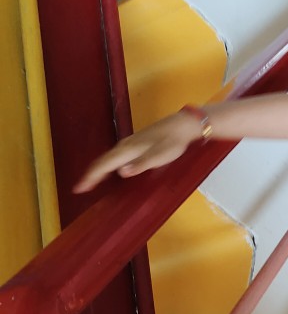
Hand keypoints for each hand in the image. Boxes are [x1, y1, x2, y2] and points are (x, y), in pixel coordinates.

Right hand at [74, 112, 201, 192]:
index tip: (79, 188)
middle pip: (102, 161)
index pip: (103, 165)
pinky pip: (114, 156)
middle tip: (80, 188)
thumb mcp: (159, 156)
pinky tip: (110, 171)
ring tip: (91, 182)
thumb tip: (121, 172)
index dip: (91, 177)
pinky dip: (107, 165)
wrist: (182, 126)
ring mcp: (129, 143)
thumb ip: (140, 164)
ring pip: (107, 158)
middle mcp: (124, 145)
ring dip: (97, 170)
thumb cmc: (173, 142)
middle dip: (90, 174)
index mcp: (128, 150)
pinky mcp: (134, 144)